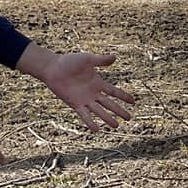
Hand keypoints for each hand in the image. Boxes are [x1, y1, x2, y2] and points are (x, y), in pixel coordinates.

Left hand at [17, 45, 136, 130]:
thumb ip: (101, 60)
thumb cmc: (69, 61)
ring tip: (116, 126)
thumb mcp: (88, 59)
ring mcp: (84, 100)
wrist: (53, 68)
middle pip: (109, 104)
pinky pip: (85, 115)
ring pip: (99, 111)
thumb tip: (115, 58)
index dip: (124, 96)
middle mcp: (93, 93)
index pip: (114, 91)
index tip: (133, 102)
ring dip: (108, 118)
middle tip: (129, 118)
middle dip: (119, 111)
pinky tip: (97, 130)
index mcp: (98, 82)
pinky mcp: (75, 104)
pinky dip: (90, 122)